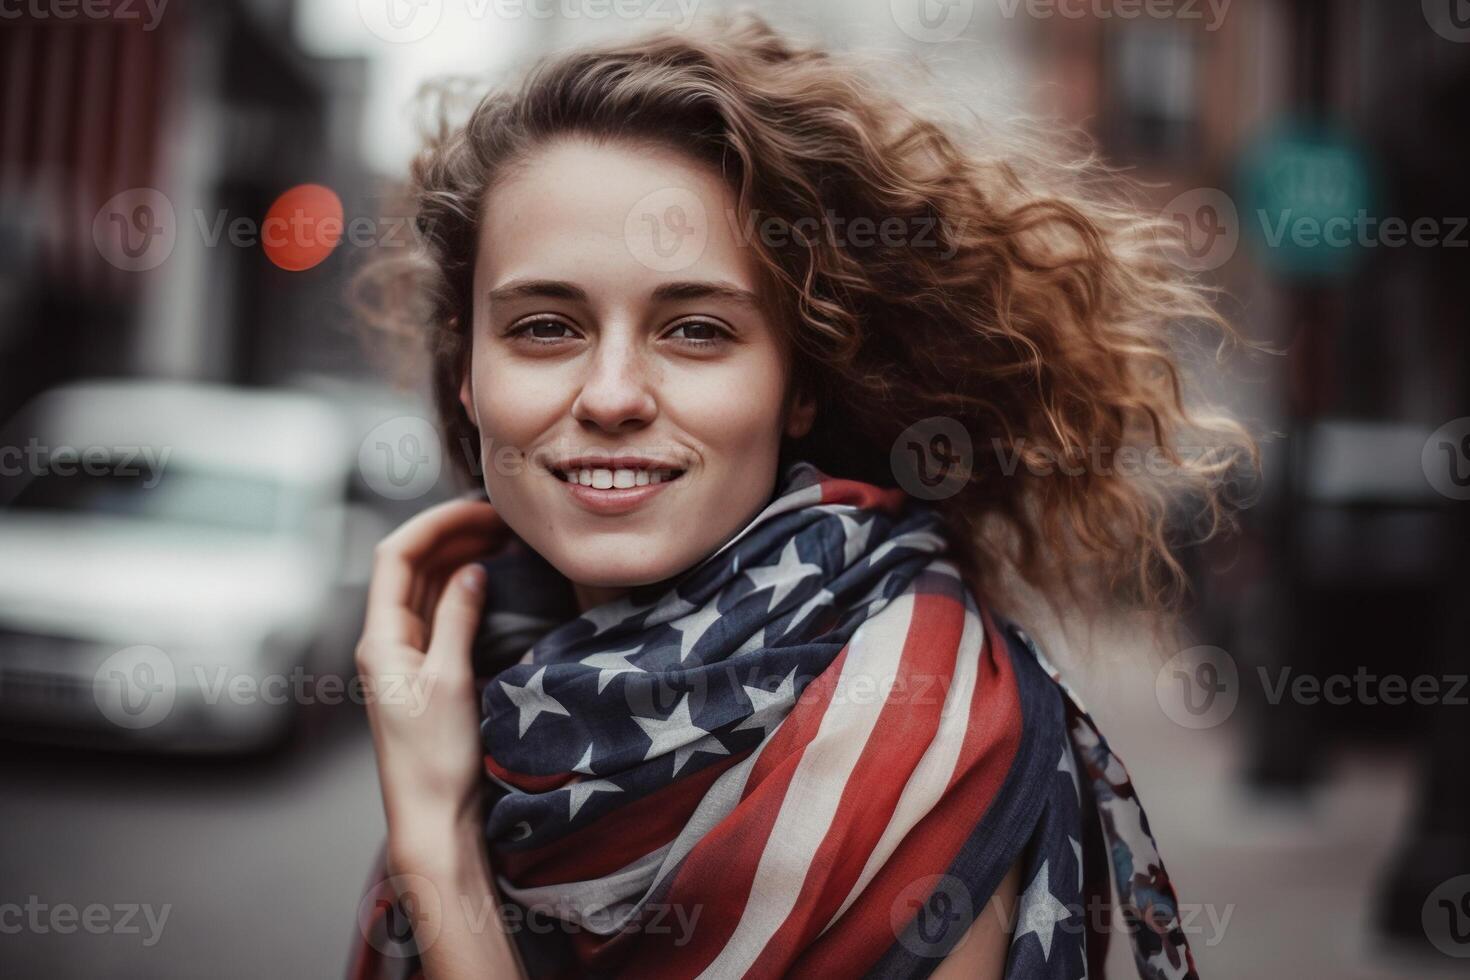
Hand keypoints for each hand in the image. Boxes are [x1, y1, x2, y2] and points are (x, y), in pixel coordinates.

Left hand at [355, 496, 508, 871]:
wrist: (433, 817)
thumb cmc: (435, 760)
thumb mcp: (450, 680)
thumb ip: (458, 618)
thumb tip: (472, 571)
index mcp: (379, 640)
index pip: (395, 557)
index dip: (433, 524)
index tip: (477, 508)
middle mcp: (386, 642)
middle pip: (412, 567)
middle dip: (452, 534)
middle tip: (501, 520)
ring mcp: (406, 657)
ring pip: (428, 588)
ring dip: (459, 558)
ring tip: (501, 539)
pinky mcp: (426, 673)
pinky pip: (440, 615)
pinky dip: (463, 589)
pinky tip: (490, 580)